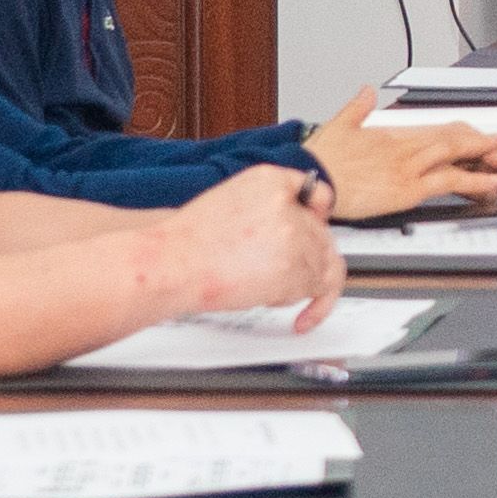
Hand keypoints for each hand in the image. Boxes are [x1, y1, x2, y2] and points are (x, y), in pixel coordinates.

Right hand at [162, 162, 344, 324]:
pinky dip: (315, 306)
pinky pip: (321, 288)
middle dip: (306, 259)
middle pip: (323, 235)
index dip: (318, 217)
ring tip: (271, 291)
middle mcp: (288, 205)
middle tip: (286, 276)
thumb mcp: (231, 200)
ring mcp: (295, 236)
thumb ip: (268, 207)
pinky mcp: (295, 270)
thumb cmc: (188, 241)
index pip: (318, 194)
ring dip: (301, 284)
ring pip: (324, 264)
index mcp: (270, 180)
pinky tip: (301, 317)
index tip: (318, 229)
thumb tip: (293, 227)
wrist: (172, 264)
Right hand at [301, 93, 496, 223]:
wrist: (307, 176)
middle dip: (483, 142)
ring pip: (457, 154)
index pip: (437, 130)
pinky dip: (473, 181)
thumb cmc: (318, 158)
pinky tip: (492, 185)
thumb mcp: (338, 125)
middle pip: (455, 138)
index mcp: (392, 135)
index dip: (463, 131)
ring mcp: (408, 166)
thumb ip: (356, 108)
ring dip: (487, 157)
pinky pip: (448, 181)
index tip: (482, 133)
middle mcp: (405, 147)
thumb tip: (364, 91)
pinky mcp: (406, 188)